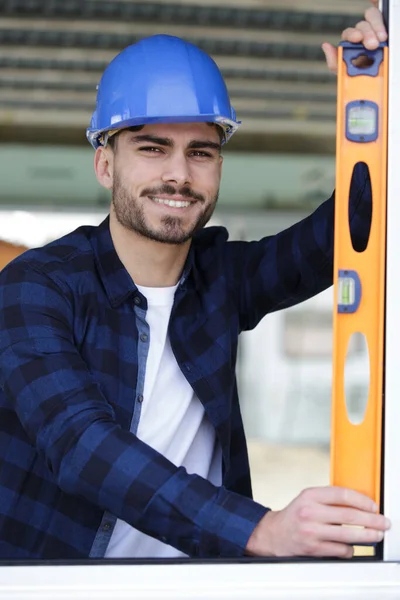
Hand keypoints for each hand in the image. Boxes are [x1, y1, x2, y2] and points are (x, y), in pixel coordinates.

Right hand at [245, 486, 390, 557]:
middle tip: (384, 522)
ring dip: (367, 536)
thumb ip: (330, 499)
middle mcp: (310, 512)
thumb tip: (361, 504)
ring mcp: (312, 532)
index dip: (362, 500)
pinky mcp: (313, 549)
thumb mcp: (309, 499)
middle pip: (349, 516)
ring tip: (376, 535)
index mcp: (310, 495)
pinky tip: (350, 546)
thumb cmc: (296, 514)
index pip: (342, 494)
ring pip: (348, 536)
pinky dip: (349, 549)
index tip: (374, 506)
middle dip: (372, 520)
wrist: (274, 534)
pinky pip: (340, 550)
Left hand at [322, 1, 386, 72]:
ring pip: (371, 20)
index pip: (349, 34)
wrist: (372, 83)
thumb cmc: (359, 77)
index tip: (356, 38)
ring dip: (375, 29)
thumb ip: (334, 62)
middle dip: (366, 33)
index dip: (352, 34)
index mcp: (350, 44)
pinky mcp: (381, 32)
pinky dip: (381, 28)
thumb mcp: (346, 74)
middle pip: (361, 26)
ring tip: (379, 41)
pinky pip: (381, 22)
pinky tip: (383, 38)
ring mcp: (373, 32)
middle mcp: (361, 35)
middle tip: (371, 44)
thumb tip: (325, 46)